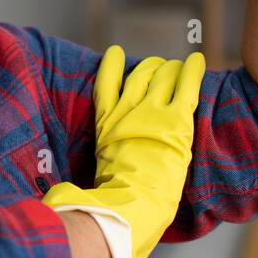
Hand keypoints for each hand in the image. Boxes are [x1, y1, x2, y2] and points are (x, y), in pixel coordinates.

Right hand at [43, 45, 204, 257]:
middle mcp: (127, 111)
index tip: (116, 52)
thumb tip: (61, 186)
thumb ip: (93, 161)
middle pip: (141, 74)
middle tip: (161, 70)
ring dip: (172, 70)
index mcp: (105, 122)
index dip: (112, 63)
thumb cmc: (109, 200)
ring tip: (179, 69)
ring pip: (164, 75)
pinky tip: (197, 60)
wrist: (128, 205)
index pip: (106, 81)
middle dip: (152, 69)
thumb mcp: (93, 170)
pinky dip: (192, 69)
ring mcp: (151, 112)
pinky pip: (187, 84)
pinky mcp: (176, 120)